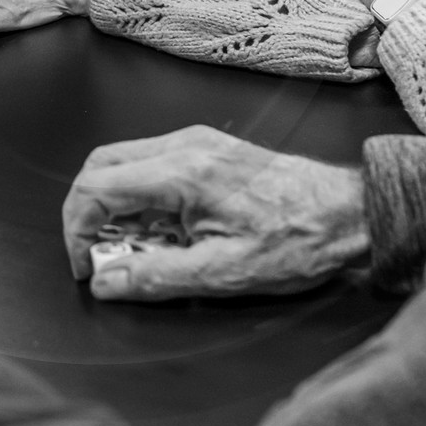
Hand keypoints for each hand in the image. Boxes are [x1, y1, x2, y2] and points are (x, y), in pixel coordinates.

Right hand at [62, 125, 367, 300]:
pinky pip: (151, 164)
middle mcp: (185, 146)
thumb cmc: (300, 239)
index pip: (95, 188)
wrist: (350, 212)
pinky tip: (162, 232)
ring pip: (123, 162)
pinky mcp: (207, 150)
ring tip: (136, 249)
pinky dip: (138, 197)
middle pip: (100, 166)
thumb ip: (157, 278)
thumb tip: (107, 282)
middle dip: (86, 213)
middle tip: (99, 257)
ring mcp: (196, 142)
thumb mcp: (224, 274)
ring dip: (113, 205)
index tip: (87, 266)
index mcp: (183, 172)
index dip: (76, 231)